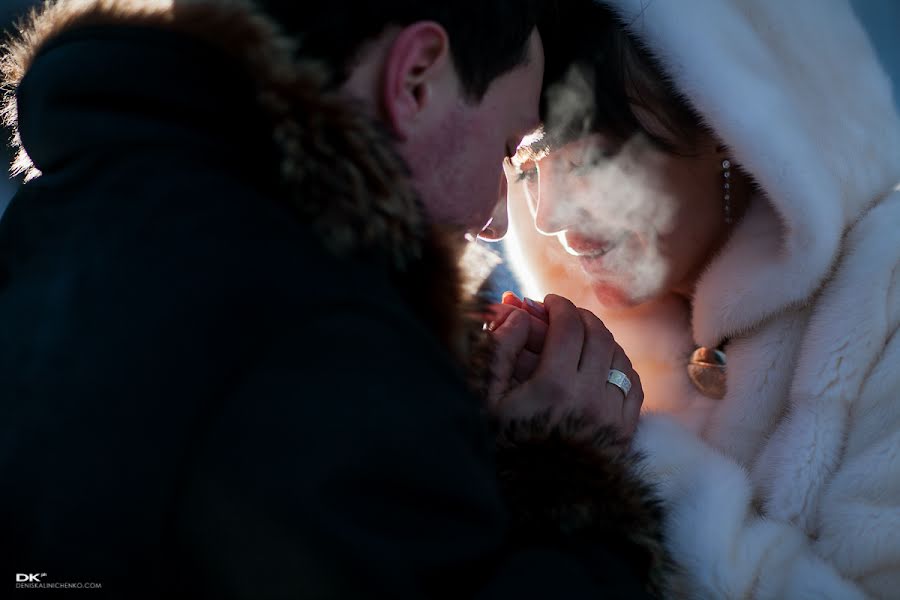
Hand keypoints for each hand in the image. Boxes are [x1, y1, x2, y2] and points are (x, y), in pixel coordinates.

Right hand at [487, 293, 642, 439]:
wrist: (539, 500)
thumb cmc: (506, 448)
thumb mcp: (488, 401)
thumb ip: (501, 353)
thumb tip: (516, 315)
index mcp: (553, 386)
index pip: (568, 327)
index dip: (559, 307)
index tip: (548, 302)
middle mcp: (589, 395)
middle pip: (597, 336)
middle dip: (580, 317)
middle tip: (565, 313)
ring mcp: (612, 413)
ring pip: (618, 356)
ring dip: (601, 338)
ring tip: (582, 336)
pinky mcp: (626, 429)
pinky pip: (633, 382)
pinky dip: (619, 364)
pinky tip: (603, 363)